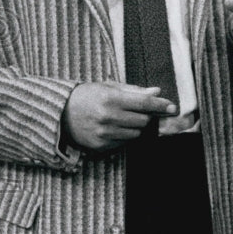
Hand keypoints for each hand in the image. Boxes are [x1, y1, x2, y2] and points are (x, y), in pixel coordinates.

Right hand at [62, 82, 176, 151]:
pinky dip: (125, 135)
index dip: (161, 105)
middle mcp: (108, 118)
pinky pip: (125, 143)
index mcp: (110, 99)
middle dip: (146, 115)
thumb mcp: (108, 87)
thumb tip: (157, 93)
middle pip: (143, 120)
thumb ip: (134, 91)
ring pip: (136, 133)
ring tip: (122, 118)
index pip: (144, 103)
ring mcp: (104, 134)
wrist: (59, 114)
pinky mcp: (101, 146)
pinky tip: (114, 127)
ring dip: (136, 126)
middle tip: (139, 110)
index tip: (173, 107)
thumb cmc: (86, 96)